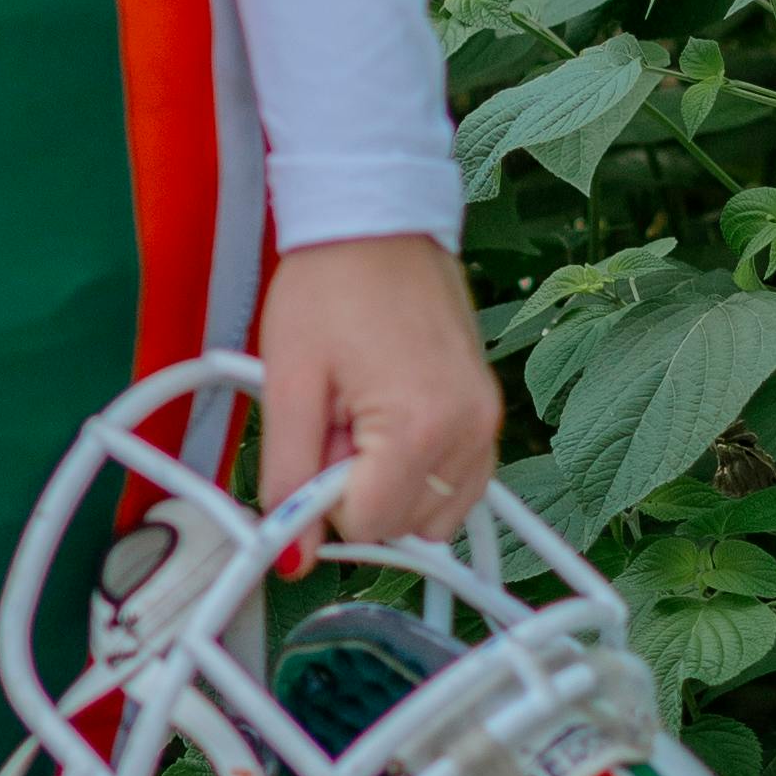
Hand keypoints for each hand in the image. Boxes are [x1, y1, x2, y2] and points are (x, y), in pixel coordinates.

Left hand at [256, 232, 501, 557]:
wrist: (376, 220)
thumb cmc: (330, 284)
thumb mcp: (287, 383)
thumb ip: (288, 478)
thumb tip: (289, 555)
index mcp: (420, 426)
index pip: (365, 526)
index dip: (324, 496)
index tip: (314, 443)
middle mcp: (468, 429)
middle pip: (402, 525)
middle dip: (358, 488)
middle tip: (336, 419)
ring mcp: (486, 421)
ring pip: (432, 513)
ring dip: (388, 482)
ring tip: (360, 415)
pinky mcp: (487, 410)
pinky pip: (457, 480)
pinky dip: (418, 469)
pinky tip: (388, 421)